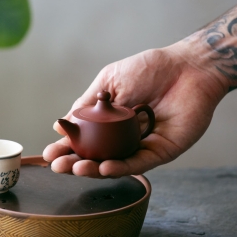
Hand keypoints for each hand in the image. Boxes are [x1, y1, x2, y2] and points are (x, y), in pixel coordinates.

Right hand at [43, 36, 228, 177]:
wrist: (187, 66)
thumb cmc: (149, 69)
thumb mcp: (110, 82)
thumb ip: (88, 104)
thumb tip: (62, 122)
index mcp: (107, 121)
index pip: (83, 139)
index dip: (65, 148)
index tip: (49, 154)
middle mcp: (121, 137)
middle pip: (94, 156)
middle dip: (74, 164)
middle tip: (58, 167)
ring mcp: (140, 146)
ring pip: (113, 164)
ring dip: (93, 169)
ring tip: (77, 168)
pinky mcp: (161, 151)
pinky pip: (138, 163)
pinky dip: (121, 168)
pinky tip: (104, 167)